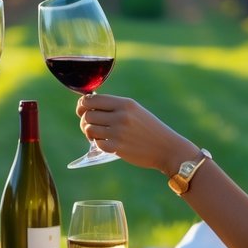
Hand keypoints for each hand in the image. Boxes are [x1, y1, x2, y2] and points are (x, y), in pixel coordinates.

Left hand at [76, 94, 194, 174]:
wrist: (167, 148)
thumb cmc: (148, 128)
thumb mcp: (134, 110)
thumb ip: (114, 106)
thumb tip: (88, 104)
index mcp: (125, 103)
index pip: (92, 99)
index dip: (82, 104)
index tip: (81, 110)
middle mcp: (120, 116)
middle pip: (87, 114)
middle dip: (83, 120)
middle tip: (88, 126)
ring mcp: (118, 132)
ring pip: (89, 129)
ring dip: (89, 133)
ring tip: (96, 135)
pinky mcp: (117, 147)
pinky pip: (96, 143)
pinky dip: (98, 144)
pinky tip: (105, 143)